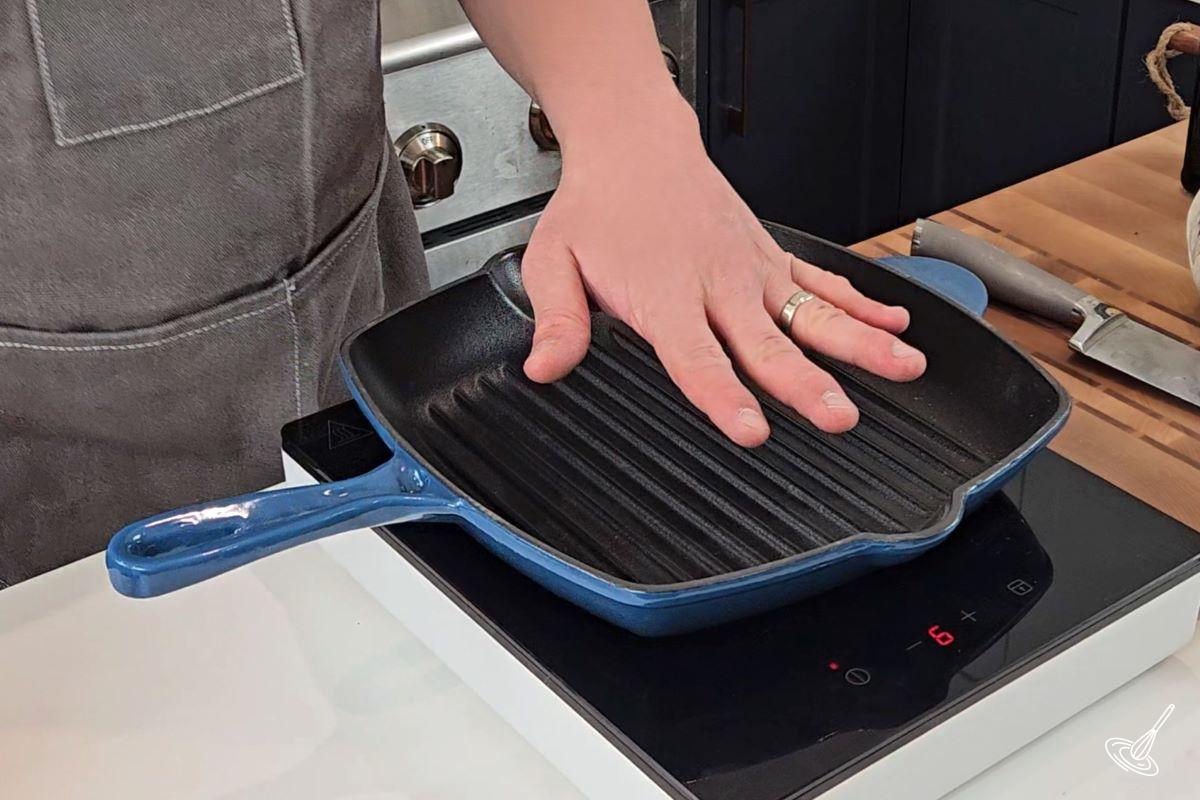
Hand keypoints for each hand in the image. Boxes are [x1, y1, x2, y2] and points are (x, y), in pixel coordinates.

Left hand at [520, 97, 925, 446]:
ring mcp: (752, 269)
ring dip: (860, 343)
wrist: (634, 142)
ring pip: (814, 313)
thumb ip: (559, 321)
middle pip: (768, 345)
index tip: (752, 430)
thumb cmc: (596, 207)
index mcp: (665, 295)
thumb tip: (544, 371)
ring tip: (904, 368)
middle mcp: (717, 284)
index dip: (725, 398)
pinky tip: (895, 326)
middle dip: (808, 384)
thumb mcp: (552, 262)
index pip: (697, 359)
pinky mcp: (770, 255)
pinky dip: (862, 302)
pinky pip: (823, 281)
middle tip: (840, 416)